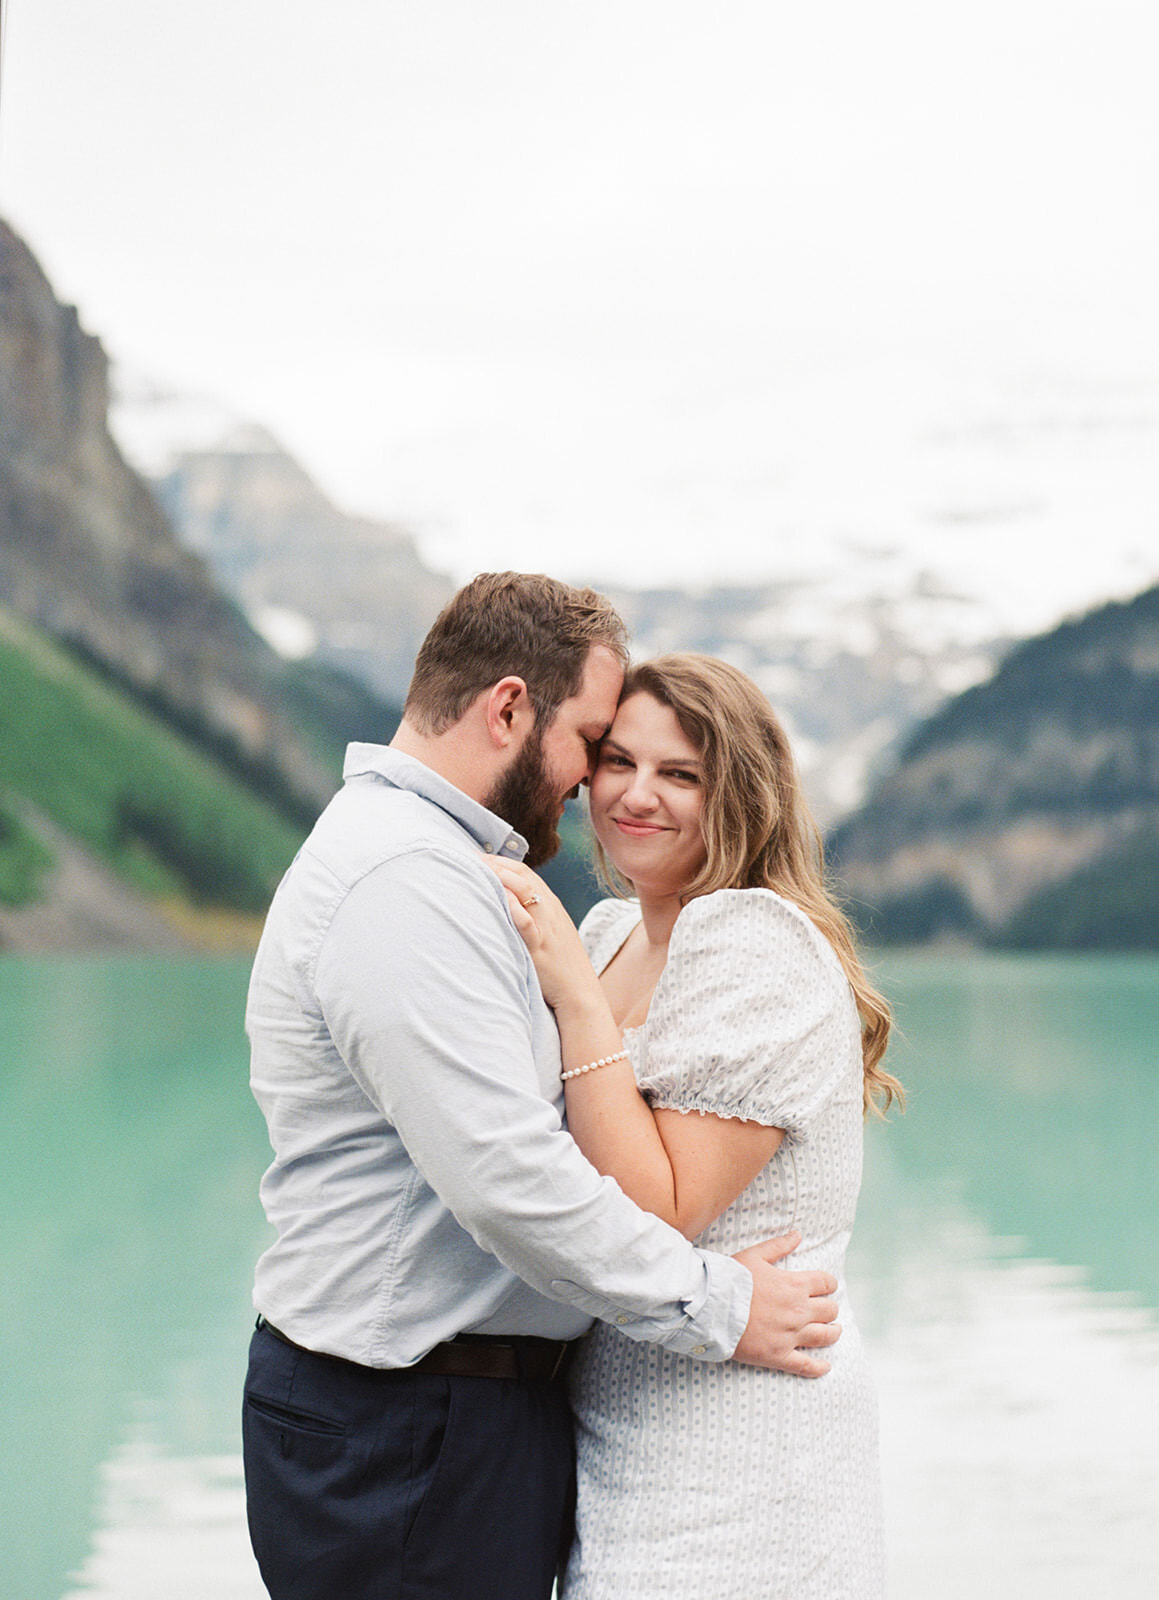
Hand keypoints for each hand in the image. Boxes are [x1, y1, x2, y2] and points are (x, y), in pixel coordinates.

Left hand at [480, 857, 602, 1012]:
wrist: (580, 994)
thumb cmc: (561, 966)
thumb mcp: (550, 933)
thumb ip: (531, 915)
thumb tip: (504, 904)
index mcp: (551, 905)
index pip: (524, 872)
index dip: (500, 861)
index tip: (477, 856)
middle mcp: (549, 911)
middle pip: (522, 876)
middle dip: (496, 863)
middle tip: (470, 857)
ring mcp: (546, 928)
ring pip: (526, 892)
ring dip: (502, 877)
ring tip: (480, 868)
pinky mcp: (540, 948)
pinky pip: (527, 923)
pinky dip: (514, 908)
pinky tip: (500, 898)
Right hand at [730, 1232, 840, 1376]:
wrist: (713, 1307)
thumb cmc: (732, 1279)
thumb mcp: (755, 1255)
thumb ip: (778, 1245)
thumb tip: (797, 1235)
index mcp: (795, 1285)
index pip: (826, 1283)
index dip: (829, 1284)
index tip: (827, 1287)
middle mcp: (798, 1311)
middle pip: (829, 1310)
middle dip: (830, 1308)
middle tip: (826, 1310)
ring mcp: (790, 1335)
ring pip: (823, 1336)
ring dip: (832, 1333)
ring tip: (833, 1331)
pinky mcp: (779, 1355)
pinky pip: (806, 1365)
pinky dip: (818, 1367)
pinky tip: (825, 1366)